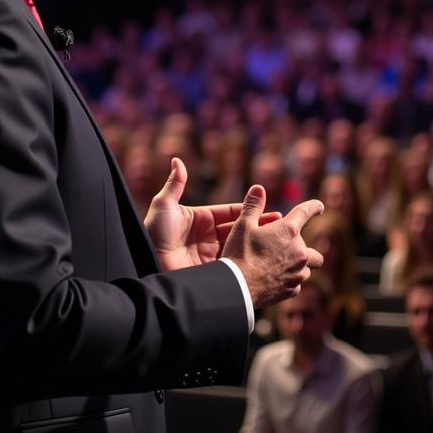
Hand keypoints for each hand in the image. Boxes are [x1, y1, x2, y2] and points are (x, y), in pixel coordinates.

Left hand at [144, 158, 278, 271]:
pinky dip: (248, 265)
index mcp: (200, 219)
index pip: (231, 213)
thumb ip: (174, 184)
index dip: (250, 211)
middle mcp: (207, 238)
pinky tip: (264, 264)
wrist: (149, 263)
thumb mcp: (163, 206)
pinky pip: (232, 267)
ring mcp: (210, 256)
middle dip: (260, 229)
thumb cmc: (153, 234)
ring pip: (239, 249)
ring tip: (280, 245)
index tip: (270, 210)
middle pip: (239, 231)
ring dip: (257, 247)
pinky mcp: (211, 272)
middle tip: (284, 227)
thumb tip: (177, 160)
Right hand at [221, 186, 322, 307]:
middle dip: (303, 249)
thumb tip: (258, 188)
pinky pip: (296, 284)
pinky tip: (274, 279)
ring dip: (298, 266)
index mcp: (288, 231)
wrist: (238, 288)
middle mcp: (299, 252)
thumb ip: (253, 205)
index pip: (306, 212)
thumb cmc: (240, 254)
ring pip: (307, 269)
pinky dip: (289, 280)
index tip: (320, 206)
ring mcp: (297, 273)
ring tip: (281, 265)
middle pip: (315, 251)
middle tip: (286, 249)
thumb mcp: (243, 225)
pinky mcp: (291, 290)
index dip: (314, 207)